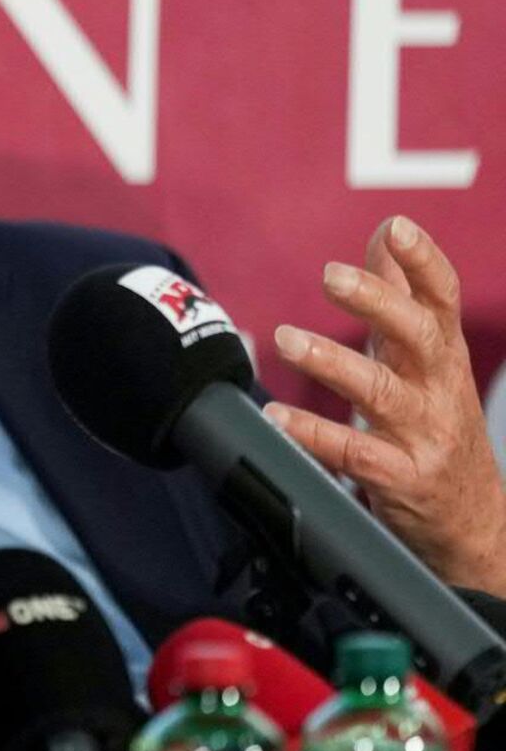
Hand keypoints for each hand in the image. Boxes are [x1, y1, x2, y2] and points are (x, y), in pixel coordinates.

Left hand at [267, 215, 505, 597]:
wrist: (472, 522)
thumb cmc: (438, 426)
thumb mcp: (426, 361)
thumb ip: (402, 298)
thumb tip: (385, 232)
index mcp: (445, 358)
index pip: (443, 300)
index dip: (423, 262)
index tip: (396, 227)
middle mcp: (441, 391)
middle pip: (419, 336)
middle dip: (378, 302)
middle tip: (330, 274)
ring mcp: (425, 436)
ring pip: (383, 393)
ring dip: (333, 362)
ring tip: (286, 339)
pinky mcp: (403, 479)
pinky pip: (355, 454)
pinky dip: (314, 433)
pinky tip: (277, 416)